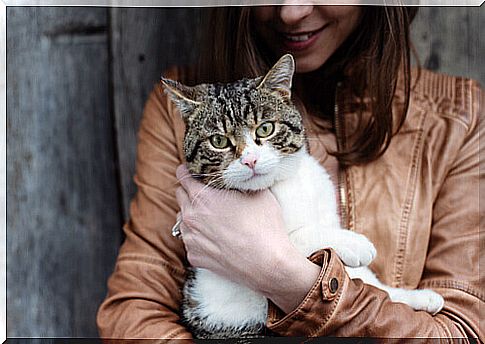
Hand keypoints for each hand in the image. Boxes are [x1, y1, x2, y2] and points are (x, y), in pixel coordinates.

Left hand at [175, 165, 319, 312]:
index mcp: (202, 197)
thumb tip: (238, 172)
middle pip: (180, 195)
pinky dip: (199, 236)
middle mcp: (191, 217)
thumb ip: (240, 180)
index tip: (194, 170)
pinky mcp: (194, 257)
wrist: (268, 265)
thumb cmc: (265, 227)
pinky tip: (216, 238)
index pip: (182, 175)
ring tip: (213, 217)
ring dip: (193, 214)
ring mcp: (190, 239)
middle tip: (208, 192)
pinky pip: (190, 240)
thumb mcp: (257, 192)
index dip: (188, 170)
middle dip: (190, 191)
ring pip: (182, 219)